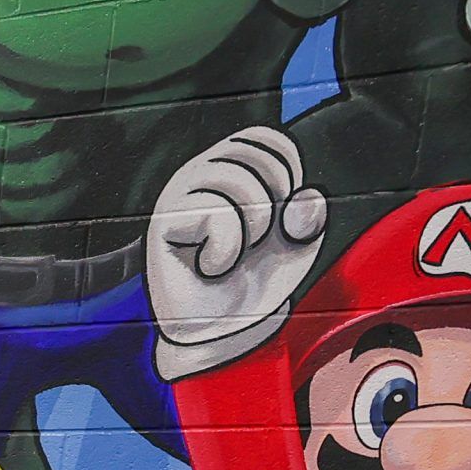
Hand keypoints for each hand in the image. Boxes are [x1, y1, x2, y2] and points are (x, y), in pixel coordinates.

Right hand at [147, 128, 326, 378]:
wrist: (225, 328)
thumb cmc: (253, 280)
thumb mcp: (297, 245)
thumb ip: (308, 217)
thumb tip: (305, 196)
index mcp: (229, 166)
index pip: (269, 141)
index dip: (288, 177)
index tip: (275, 217)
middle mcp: (198, 172)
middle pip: (258, 160)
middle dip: (273, 206)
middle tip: (251, 241)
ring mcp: (176, 194)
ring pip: (239, 183)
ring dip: (252, 229)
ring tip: (232, 254)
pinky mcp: (162, 221)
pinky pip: (217, 214)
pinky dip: (228, 249)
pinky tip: (211, 266)